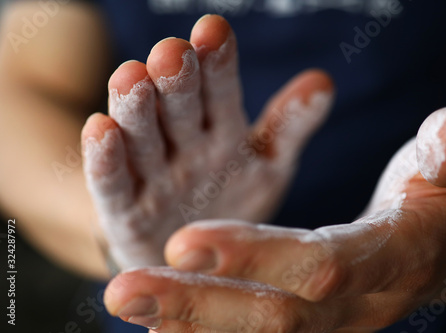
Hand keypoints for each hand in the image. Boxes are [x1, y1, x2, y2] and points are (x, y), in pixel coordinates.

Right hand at [81, 15, 333, 268]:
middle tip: (172, 52)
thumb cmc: (232, 198)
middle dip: (176, 80)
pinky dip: (105, 159)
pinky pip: (113, 184)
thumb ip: (289, 125)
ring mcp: (153, 176)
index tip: (213, 30)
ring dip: (136, 108)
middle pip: (178, 107)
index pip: (219, 88)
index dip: (217, 61)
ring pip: (142, 137)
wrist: (196, 254)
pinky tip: (100, 128)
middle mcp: (183, 144)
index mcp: (220, 129)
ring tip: (132, 77)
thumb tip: (323, 80)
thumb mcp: (268, 164)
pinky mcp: (125, 211)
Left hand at [103, 107, 445, 331]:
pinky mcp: (319, 325)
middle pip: (275, 318)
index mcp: (392, 258)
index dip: (255, 257)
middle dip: (198, 305)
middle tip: (123, 289)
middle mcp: (359, 305)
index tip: (186, 239)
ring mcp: (336, 323)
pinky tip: (159, 324)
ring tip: (124, 302)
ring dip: (187, 323)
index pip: (318, 264)